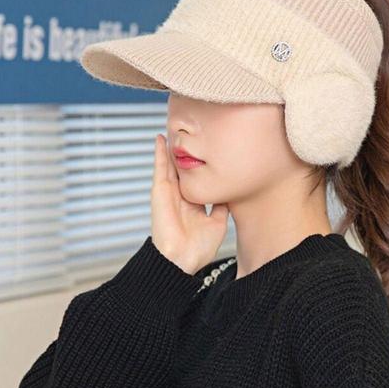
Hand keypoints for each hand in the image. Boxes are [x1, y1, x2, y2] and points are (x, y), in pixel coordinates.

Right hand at [150, 133, 229, 274]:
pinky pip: (159, 167)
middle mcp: (180, 195)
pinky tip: (160, 138)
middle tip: (192, 132)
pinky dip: (159, 152)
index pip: (197, 178)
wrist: (181, 259)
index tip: (212, 148)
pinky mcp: (159, 191)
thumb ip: (222, 206)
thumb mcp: (218, 222)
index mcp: (193, 202)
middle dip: (187, 152)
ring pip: (171, 164)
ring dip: (172, 147)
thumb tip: (229, 192)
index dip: (203, 164)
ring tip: (175, 128)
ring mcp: (169, 192)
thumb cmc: (198, 247)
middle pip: (183, 168)